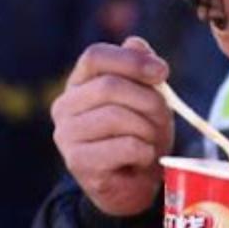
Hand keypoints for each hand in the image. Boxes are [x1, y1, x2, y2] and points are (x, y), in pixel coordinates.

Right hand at [50, 36, 174, 216]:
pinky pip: (124, 146)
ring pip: (117, 117)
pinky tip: (141, 158)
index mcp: (79, 83)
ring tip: (151, 140)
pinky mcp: (78, 161)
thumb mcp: (146, 97)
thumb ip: (140, 69)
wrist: (132, 184)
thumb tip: (136, 43)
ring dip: (147, 129)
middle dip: (148, 100)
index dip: (131, 60)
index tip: (162, 72)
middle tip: (164, 117)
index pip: (95, 56)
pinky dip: (144, 151)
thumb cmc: (139, 134)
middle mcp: (65, 106)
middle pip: (109, 86)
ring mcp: (66, 134)